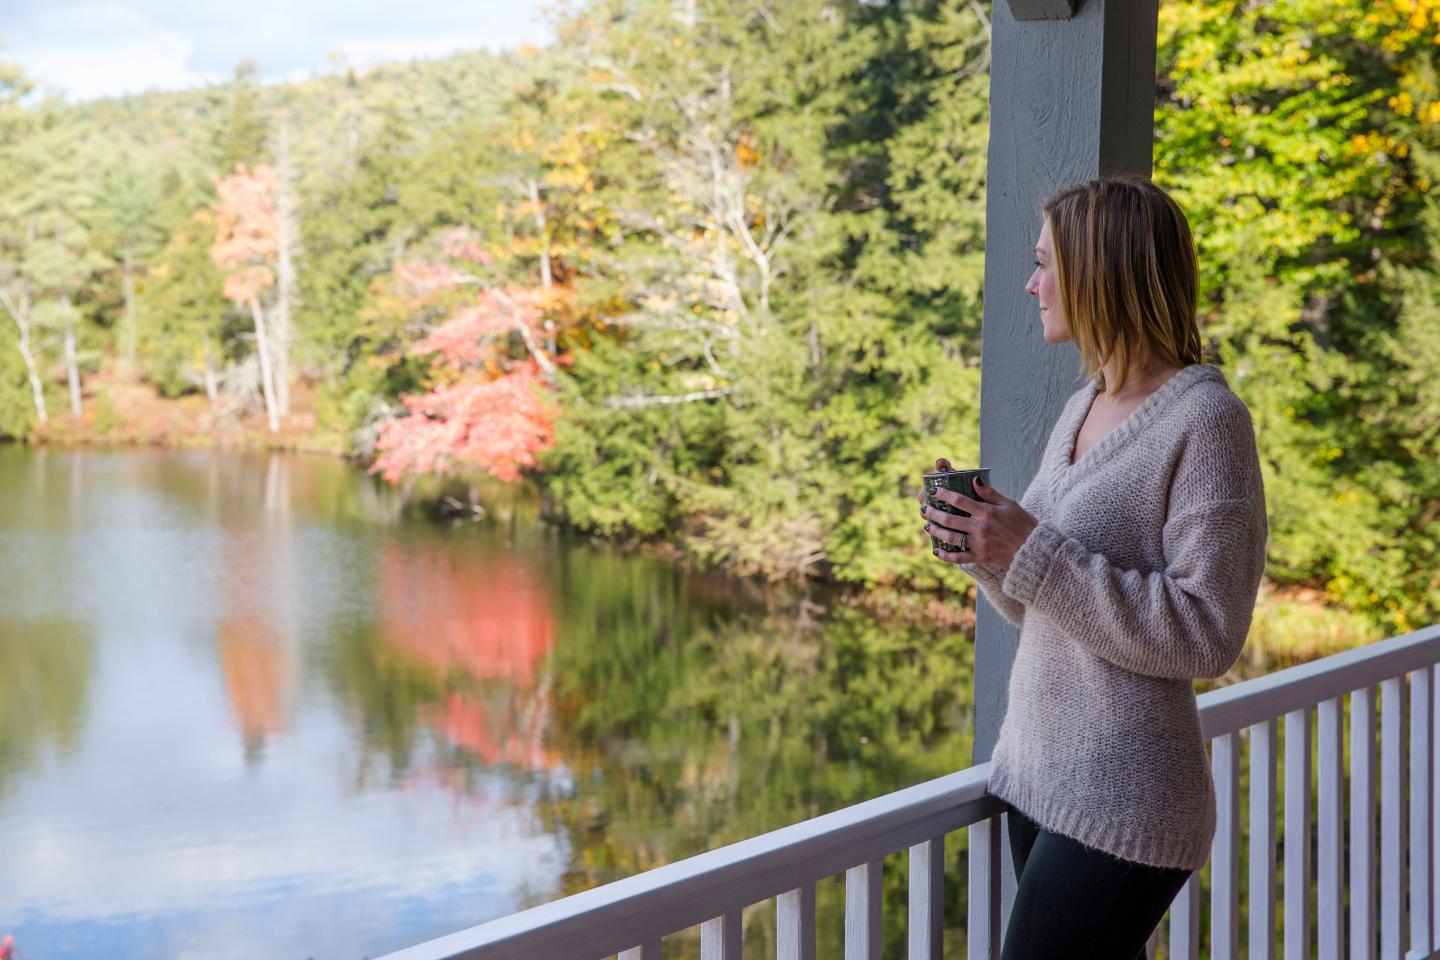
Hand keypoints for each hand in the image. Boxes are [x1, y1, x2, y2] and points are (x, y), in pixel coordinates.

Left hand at [920, 458, 1038, 568]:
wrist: (1034, 550)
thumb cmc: (1024, 524)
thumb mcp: (1009, 504)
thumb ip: (990, 493)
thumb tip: (974, 480)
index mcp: (987, 512)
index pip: (960, 501)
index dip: (945, 495)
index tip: (935, 491)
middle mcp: (981, 528)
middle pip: (950, 520)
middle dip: (934, 513)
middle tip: (925, 509)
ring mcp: (980, 544)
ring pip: (951, 538)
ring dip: (936, 532)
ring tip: (928, 527)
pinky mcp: (981, 557)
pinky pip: (959, 558)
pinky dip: (946, 556)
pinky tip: (937, 552)